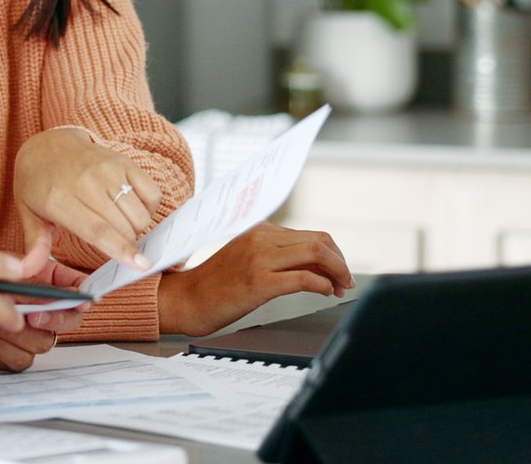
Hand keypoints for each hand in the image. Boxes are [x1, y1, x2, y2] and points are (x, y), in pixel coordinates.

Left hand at [0, 235, 90, 370]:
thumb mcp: (4, 266)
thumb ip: (35, 272)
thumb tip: (68, 288)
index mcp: (45, 283)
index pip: (77, 294)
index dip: (80, 298)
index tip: (79, 300)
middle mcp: (40, 311)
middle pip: (66, 324)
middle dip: (47, 317)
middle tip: (29, 313)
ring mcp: (26, 336)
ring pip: (41, 343)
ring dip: (18, 332)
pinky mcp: (9, 358)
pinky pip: (19, 360)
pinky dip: (3, 347)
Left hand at [14, 126, 161, 271]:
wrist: (48, 144)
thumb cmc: (38, 185)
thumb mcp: (28, 213)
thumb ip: (34, 244)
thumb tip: (27, 270)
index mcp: (60, 199)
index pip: (97, 230)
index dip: (121, 249)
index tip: (141, 266)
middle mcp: (87, 182)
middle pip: (124, 226)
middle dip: (127, 245)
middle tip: (113, 242)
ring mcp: (108, 170)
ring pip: (140, 214)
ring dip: (137, 228)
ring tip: (119, 224)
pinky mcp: (124, 161)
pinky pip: (152, 193)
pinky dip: (149, 208)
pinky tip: (131, 208)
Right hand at [156, 223, 353, 336]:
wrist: (186, 300)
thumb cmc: (214, 285)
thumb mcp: (247, 259)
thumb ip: (276, 256)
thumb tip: (314, 266)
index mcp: (259, 231)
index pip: (311, 235)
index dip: (333, 254)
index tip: (338, 272)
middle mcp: (261, 239)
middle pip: (320, 241)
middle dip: (340, 262)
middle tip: (345, 281)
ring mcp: (260, 259)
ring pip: (316, 254)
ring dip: (337, 272)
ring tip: (339, 288)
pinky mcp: (259, 281)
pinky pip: (304, 278)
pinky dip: (322, 285)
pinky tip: (324, 293)